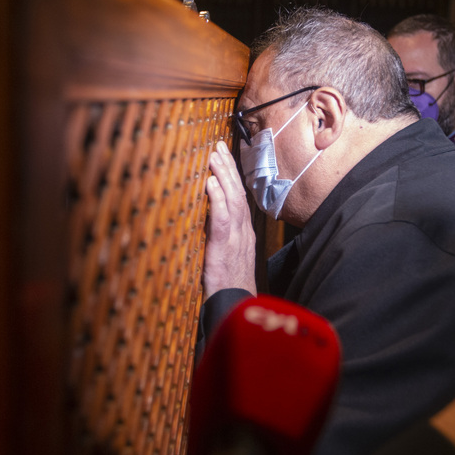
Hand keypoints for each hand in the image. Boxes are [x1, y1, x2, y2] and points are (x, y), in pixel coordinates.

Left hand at [203, 141, 256, 296]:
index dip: (233, 176)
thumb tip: (210, 220)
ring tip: (214, 157)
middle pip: (238, 193)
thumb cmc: (230, 285)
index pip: (239, 198)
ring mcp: (236, 240)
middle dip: (228, 168)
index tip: (224, 155)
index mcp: (244, 233)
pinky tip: (211, 185)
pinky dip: (218, 201)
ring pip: (233, 202)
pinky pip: (223, 221)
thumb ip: (222, 238)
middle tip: (218, 146)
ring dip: (224, 177)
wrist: (236, 308)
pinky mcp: (224, 250)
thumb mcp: (228, 258)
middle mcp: (243, 232)